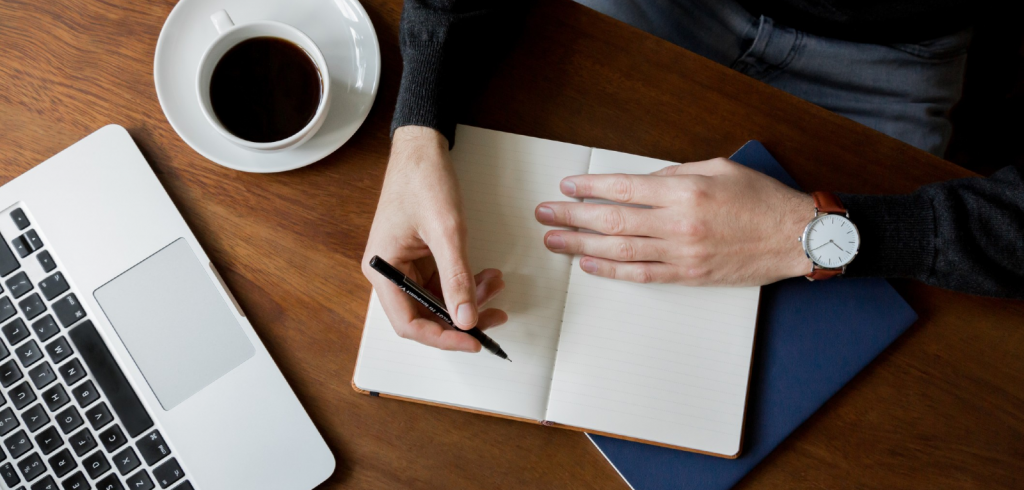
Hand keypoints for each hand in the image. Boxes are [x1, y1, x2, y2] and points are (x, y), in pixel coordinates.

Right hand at [362, 126, 507, 350]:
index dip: (442, 338)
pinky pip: (445, 283)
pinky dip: (468, 283)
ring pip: (439, 301)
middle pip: (425, 315)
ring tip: (496, 285)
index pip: (408, 323)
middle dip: (462, 319)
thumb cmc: (423, 181)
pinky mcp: (421, 258)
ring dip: (470, 300)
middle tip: (495, 318)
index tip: (473, 341)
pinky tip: (488, 275)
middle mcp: (389, 273)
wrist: (423, 148)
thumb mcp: (446, 231)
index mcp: (383, 269)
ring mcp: (405, 266)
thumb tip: (467, 319)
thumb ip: (457, 278)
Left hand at [534, 158, 813, 285]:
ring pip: (619, 249)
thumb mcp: (718, 168)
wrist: (795, 237)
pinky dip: (611, 270)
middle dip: (572, 216)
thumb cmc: (761, 199)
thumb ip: (676, 173)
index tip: (567, 187)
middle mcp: (678, 224)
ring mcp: (681, 253)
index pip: (623, 188)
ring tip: (554, 239)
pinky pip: (641, 275)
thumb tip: (639, 182)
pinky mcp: (688, 275)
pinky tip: (588, 263)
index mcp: (685, 191)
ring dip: (580, 244)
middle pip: (611, 220)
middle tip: (545, 213)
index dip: (590, 188)